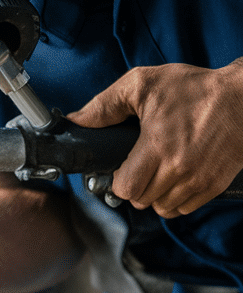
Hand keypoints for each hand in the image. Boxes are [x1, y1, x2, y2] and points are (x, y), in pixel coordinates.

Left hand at [66, 59, 242, 216]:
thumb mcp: (143, 84)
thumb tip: (76, 120)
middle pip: (141, 200)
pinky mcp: (215, 185)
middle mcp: (180, 168)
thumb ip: (105, 105)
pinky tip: (172, 179)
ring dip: (153, 195)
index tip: (120, 167)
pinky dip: (174, 199)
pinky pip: (184, 208)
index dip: (117, 180)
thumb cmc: (195, 88)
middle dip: (133, 186)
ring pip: (162, 208)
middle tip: (136, 167)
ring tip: (155, 172)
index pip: (125, 188)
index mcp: (158, 146)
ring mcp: (200, 179)